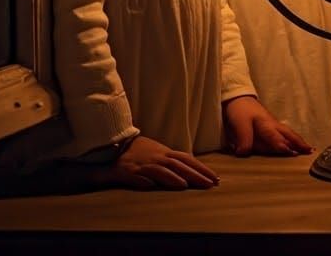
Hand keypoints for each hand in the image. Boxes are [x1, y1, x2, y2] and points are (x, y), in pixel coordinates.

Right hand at [100, 134, 219, 189]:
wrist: (114, 145)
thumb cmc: (139, 151)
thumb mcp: (158, 152)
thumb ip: (171, 161)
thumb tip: (189, 170)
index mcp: (165, 152)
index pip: (188, 160)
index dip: (202, 168)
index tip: (215, 178)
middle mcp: (157, 157)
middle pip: (179, 165)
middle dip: (195, 175)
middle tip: (210, 184)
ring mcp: (143, 164)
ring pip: (160, 170)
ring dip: (172, 178)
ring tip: (184, 186)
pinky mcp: (127, 171)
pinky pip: (136, 176)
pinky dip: (144, 181)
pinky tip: (150, 186)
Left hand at [222, 95, 312, 156]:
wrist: (239, 98)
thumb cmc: (240, 111)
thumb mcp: (240, 124)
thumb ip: (244, 140)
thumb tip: (245, 154)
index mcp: (266, 125)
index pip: (276, 137)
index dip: (283, 146)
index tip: (293, 154)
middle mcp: (273, 125)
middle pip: (289, 134)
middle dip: (299, 143)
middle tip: (311, 151)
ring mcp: (273, 125)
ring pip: (289, 134)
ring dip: (299, 141)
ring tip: (308, 150)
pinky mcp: (271, 126)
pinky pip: (285, 134)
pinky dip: (292, 139)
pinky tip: (294, 144)